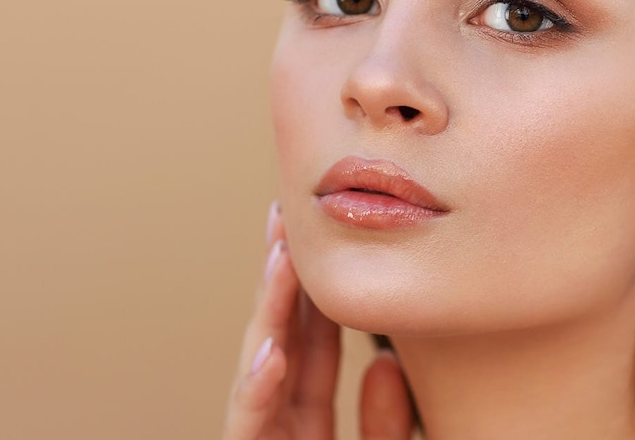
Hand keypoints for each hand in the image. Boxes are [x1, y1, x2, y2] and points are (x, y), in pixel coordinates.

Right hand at [223, 201, 414, 439]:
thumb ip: (386, 421)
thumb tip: (386, 364)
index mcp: (307, 420)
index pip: (314, 345)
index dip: (317, 291)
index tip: (324, 237)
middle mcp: (278, 420)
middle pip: (280, 336)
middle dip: (282, 277)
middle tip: (287, 216)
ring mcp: (259, 435)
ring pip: (261, 364)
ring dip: (270, 310)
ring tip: (281, 257)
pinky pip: (248, 421)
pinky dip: (256, 386)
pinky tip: (273, 351)